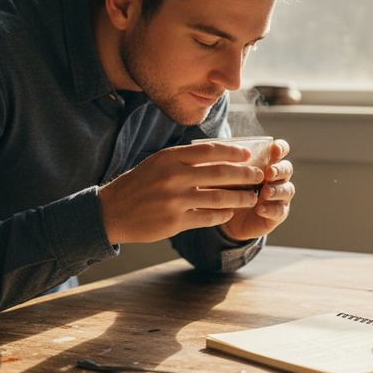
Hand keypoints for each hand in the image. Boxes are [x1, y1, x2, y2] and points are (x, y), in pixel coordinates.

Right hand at [99, 142, 262, 244]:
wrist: (112, 212)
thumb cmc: (138, 185)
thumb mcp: (157, 163)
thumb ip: (183, 159)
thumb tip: (216, 154)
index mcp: (170, 158)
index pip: (210, 150)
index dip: (234, 152)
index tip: (248, 154)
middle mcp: (174, 176)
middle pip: (221, 173)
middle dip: (245, 175)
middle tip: (260, 176)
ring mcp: (175, 200)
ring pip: (219, 197)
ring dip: (240, 198)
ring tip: (251, 197)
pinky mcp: (175, 221)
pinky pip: (208, 217)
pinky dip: (223, 215)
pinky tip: (230, 213)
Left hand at [219, 139, 294, 241]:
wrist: (228, 218)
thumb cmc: (229, 190)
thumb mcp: (226, 176)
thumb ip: (228, 166)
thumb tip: (221, 156)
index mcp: (267, 163)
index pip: (280, 151)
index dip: (281, 148)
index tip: (275, 149)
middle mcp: (277, 179)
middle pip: (287, 169)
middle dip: (279, 169)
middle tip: (268, 172)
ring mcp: (280, 197)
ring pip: (288, 190)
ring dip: (277, 190)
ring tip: (265, 192)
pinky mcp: (277, 214)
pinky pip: (280, 211)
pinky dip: (270, 209)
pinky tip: (260, 209)